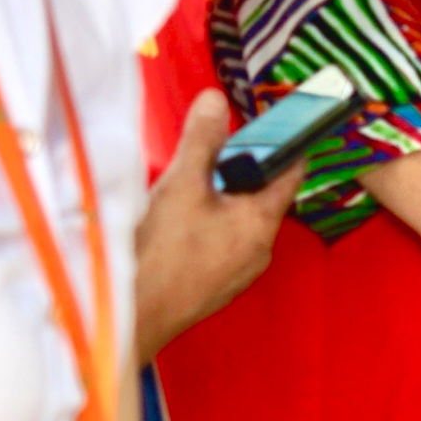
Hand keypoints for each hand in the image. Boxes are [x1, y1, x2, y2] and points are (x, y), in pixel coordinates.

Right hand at [133, 92, 293, 359]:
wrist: (130, 318)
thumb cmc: (160, 255)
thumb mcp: (181, 185)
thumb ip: (201, 140)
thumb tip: (215, 101)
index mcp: (261, 223)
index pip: (290, 172)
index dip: (283, 142)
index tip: (271, 121)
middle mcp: (258, 251)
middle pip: (262, 196)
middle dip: (241, 169)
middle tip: (215, 148)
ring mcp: (237, 273)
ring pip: (238, 221)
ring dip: (220, 199)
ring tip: (188, 182)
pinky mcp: (213, 286)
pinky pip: (220, 244)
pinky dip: (207, 225)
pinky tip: (176, 221)